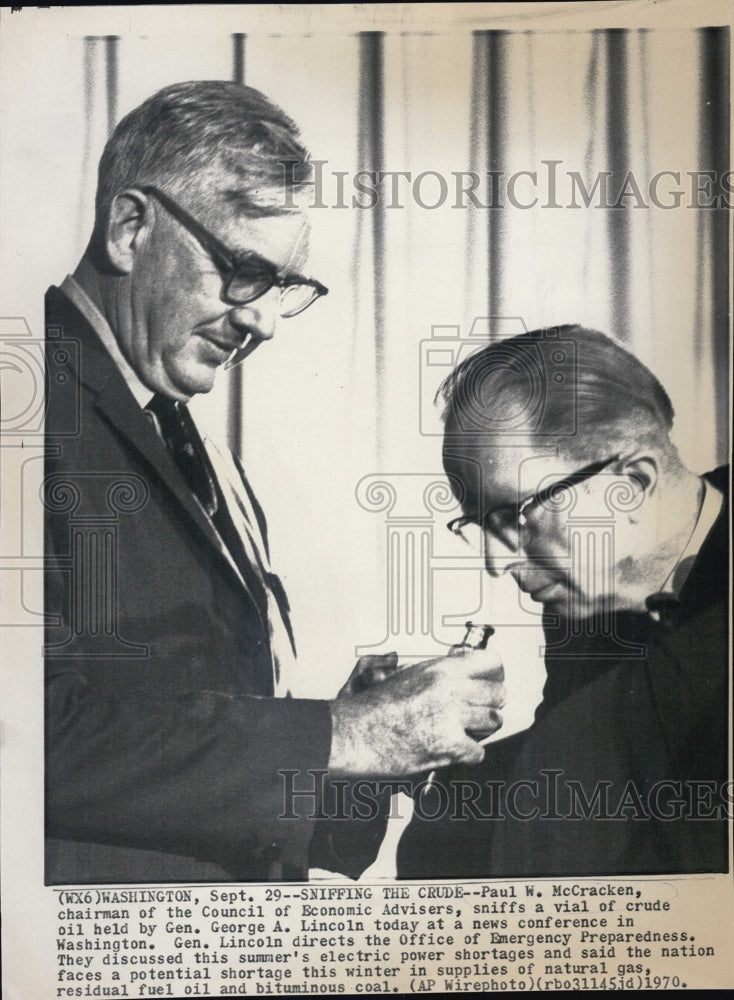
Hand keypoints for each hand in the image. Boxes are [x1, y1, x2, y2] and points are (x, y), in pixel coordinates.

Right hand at [328, 647, 504, 777]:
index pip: (490, 661)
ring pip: (493, 721)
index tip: (490, 680)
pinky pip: (478, 751)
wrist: (353, 733)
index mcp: (440, 669)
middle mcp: (450, 689)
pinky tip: (456, 750)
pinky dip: (469, 754)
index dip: (492, 673)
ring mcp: (451, 717)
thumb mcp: (408, 676)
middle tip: (478, 710)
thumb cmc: (373, 707)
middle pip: (498, 693)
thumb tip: (461, 671)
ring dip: (481, 729)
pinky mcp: (449, 746)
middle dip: (490, 703)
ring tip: (465, 730)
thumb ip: (438, 674)